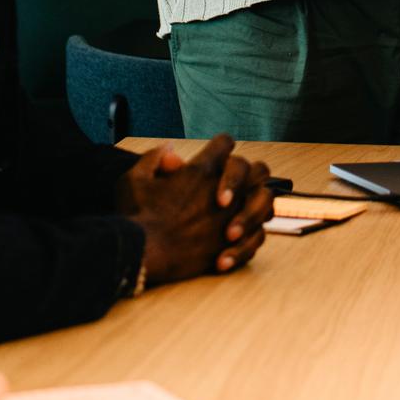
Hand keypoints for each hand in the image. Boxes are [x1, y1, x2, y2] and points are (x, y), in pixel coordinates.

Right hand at [116, 135, 273, 284]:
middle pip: (256, 168)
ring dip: (255, 204)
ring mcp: (232, 217)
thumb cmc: (136, 217)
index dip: (220, 147)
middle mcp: (224, 190)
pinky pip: (258, 236)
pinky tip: (233, 241)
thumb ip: (153, 158)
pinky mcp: (233, 245)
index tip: (213, 158)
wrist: (141, 256)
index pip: (225, 143)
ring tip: (238, 213)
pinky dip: (251, 237)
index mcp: (202, 170)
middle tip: (229, 188)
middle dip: (247, 174)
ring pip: (266, 200)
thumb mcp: (133, 179)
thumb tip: (171, 152)